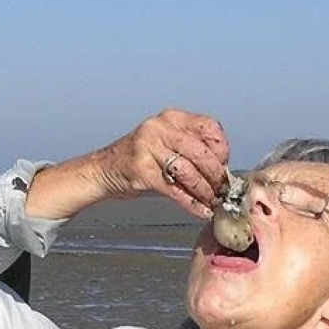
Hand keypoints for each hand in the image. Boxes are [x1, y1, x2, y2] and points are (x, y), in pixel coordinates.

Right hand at [27, 109, 228, 221]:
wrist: (104, 170)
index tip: (224, 166)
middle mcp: (160, 128)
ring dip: (205, 192)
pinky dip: (191, 204)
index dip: (222, 149)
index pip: (209, 127)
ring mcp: (149, 147)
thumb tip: (223, 172)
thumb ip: (192, 149)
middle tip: (222, 190)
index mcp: (171, 118)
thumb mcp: (166, 143)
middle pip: (201, 153)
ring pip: (189, 173)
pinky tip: (199, 211)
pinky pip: (174, 190)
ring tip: (212, 202)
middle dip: (216, 176)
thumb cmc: (141, 159)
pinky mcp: (142, 170)